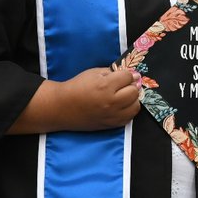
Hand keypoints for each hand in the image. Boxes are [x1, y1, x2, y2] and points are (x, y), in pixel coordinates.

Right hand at [9, 66, 140, 133]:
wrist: (62, 107)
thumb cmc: (77, 87)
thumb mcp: (94, 73)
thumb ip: (113, 73)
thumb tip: (130, 75)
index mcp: (106, 86)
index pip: (129, 77)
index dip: (127, 74)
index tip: (123, 75)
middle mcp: (111, 102)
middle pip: (134, 91)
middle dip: (131, 85)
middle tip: (124, 85)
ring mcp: (111, 115)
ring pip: (135, 106)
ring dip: (132, 99)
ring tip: (124, 95)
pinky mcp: (110, 125)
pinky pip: (128, 118)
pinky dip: (128, 111)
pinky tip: (121, 106)